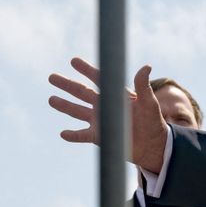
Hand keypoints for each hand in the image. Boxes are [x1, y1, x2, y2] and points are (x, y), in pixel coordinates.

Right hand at [48, 58, 167, 172]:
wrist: (153, 145)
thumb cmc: (154, 121)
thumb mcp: (149, 102)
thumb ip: (143, 85)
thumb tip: (146, 66)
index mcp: (116, 95)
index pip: (99, 79)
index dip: (86, 70)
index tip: (74, 61)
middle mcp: (105, 106)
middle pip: (82, 93)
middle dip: (67, 85)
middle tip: (52, 77)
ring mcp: (101, 121)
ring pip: (78, 112)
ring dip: (64, 106)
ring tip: (51, 99)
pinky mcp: (99, 137)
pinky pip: (82, 135)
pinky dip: (73, 135)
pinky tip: (62, 133)